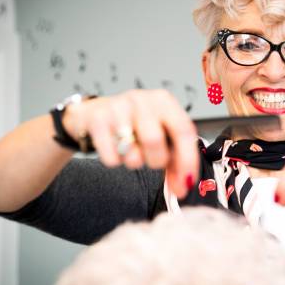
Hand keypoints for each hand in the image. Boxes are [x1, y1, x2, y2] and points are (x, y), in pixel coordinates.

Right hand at [62, 89, 198, 198]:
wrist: (96, 111)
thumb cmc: (135, 123)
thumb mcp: (160, 131)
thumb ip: (176, 158)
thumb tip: (184, 185)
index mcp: (164, 101)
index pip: (183, 130)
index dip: (187, 160)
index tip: (185, 183)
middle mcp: (141, 99)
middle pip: (155, 141)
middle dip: (157, 161)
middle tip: (152, 160)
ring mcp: (118, 107)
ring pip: (132, 152)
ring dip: (135, 162)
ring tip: (132, 151)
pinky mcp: (97, 120)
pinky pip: (111, 158)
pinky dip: (116, 161)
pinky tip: (115, 148)